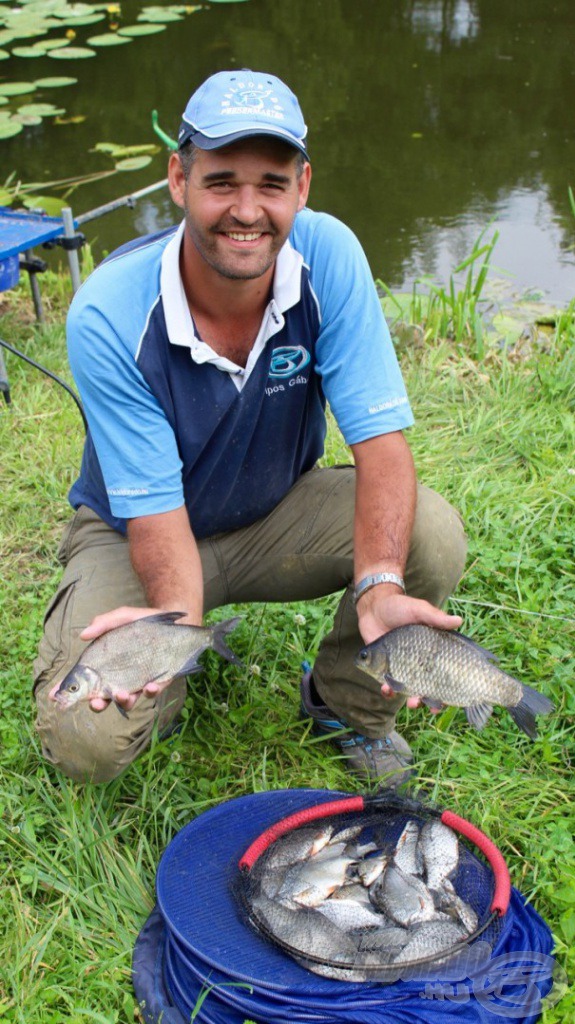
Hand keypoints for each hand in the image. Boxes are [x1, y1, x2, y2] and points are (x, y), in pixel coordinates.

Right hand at [49, 605, 182, 711]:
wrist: (175, 622)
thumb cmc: (143, 621)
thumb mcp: (123, 617)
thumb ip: (104, 623)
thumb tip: (83, 635)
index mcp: (107, 664)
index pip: (84, 680)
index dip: (68, 690)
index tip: (55, 696)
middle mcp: (120, 676)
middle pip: (103, 698)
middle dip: (97, 704)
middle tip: (95, 703)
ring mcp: (138, 681)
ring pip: (127, 701)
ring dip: (122, 701)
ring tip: (122, 693)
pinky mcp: (158, 682)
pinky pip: (152, 692)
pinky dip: (150, 691)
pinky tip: (149, 685)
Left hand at [356, 588, 461, 708]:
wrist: (374, 607)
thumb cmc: (400, 606)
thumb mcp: (418, 610)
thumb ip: (435, 617)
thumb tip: (458, 621)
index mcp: (432, 651)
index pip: (446, 672)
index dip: (451, 687)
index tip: (453, 697)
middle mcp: (420, 662)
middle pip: (430, 687)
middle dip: (432, 700)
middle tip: (432, 706)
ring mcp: (403, 667)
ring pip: (411, 690)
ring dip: (412, 700)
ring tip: (412, 702)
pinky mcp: (386, 669)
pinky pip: (389, 685)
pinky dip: (388, 691)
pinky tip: (387, 690)